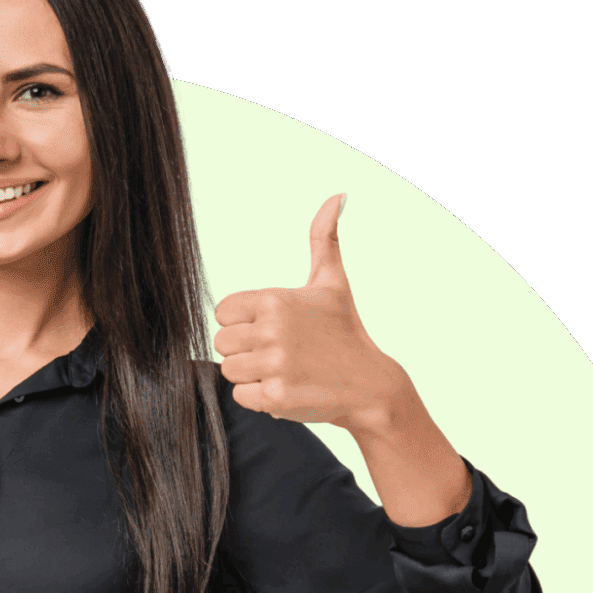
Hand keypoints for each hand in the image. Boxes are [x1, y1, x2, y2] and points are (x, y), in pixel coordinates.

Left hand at [214, 193, 404, 432]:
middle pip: (222, 342)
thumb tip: (337, 195)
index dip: (242, 322)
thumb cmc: (344, 331)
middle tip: (279, 351)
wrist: (370, 384)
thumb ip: (323, 238)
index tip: (268, 328)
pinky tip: (286, 387)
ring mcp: (275, 364)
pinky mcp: (276, 396)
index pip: (223, 312)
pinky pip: (240, 395)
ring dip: (251, 374)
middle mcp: (273, 330)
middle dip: (245, 349)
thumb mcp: (333, 282)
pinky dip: (258, 397)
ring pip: (230, 369)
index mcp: (275, 299)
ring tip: (283, 369)